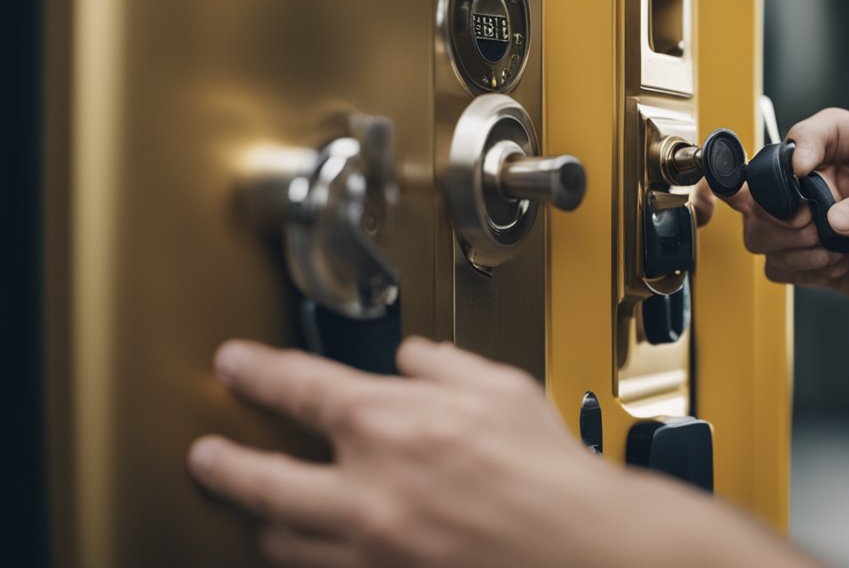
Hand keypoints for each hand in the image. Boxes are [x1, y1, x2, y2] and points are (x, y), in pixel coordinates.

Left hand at [188, 338, 616, 566]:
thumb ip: (445, 365)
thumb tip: (414, 357)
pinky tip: (316, 548)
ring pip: (281, 539)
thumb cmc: (552, 473)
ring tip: (264, 510)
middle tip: (206, 454)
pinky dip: (312, 558)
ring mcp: (370, 548)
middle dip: (222, 463)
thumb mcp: (502, 388)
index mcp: (390, 423)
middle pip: (259, 477)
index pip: (297, 387)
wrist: (584, 549)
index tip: (236, 366)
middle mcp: (365, 489)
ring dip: (267, 520)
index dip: (256, 372)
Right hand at [716, 108, 848, 341]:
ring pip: (769, 225)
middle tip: (812, 228)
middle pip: (777, 182)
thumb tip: (829, 220)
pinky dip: (799, 269)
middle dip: (785, 210)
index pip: (817, 131)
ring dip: (790, 244)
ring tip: (831, 255)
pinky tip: (834, 271)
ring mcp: (827, 222)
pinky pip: (780, 261)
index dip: (800, 147)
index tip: (800, 174)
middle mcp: (841, 182)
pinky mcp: (820, 258)